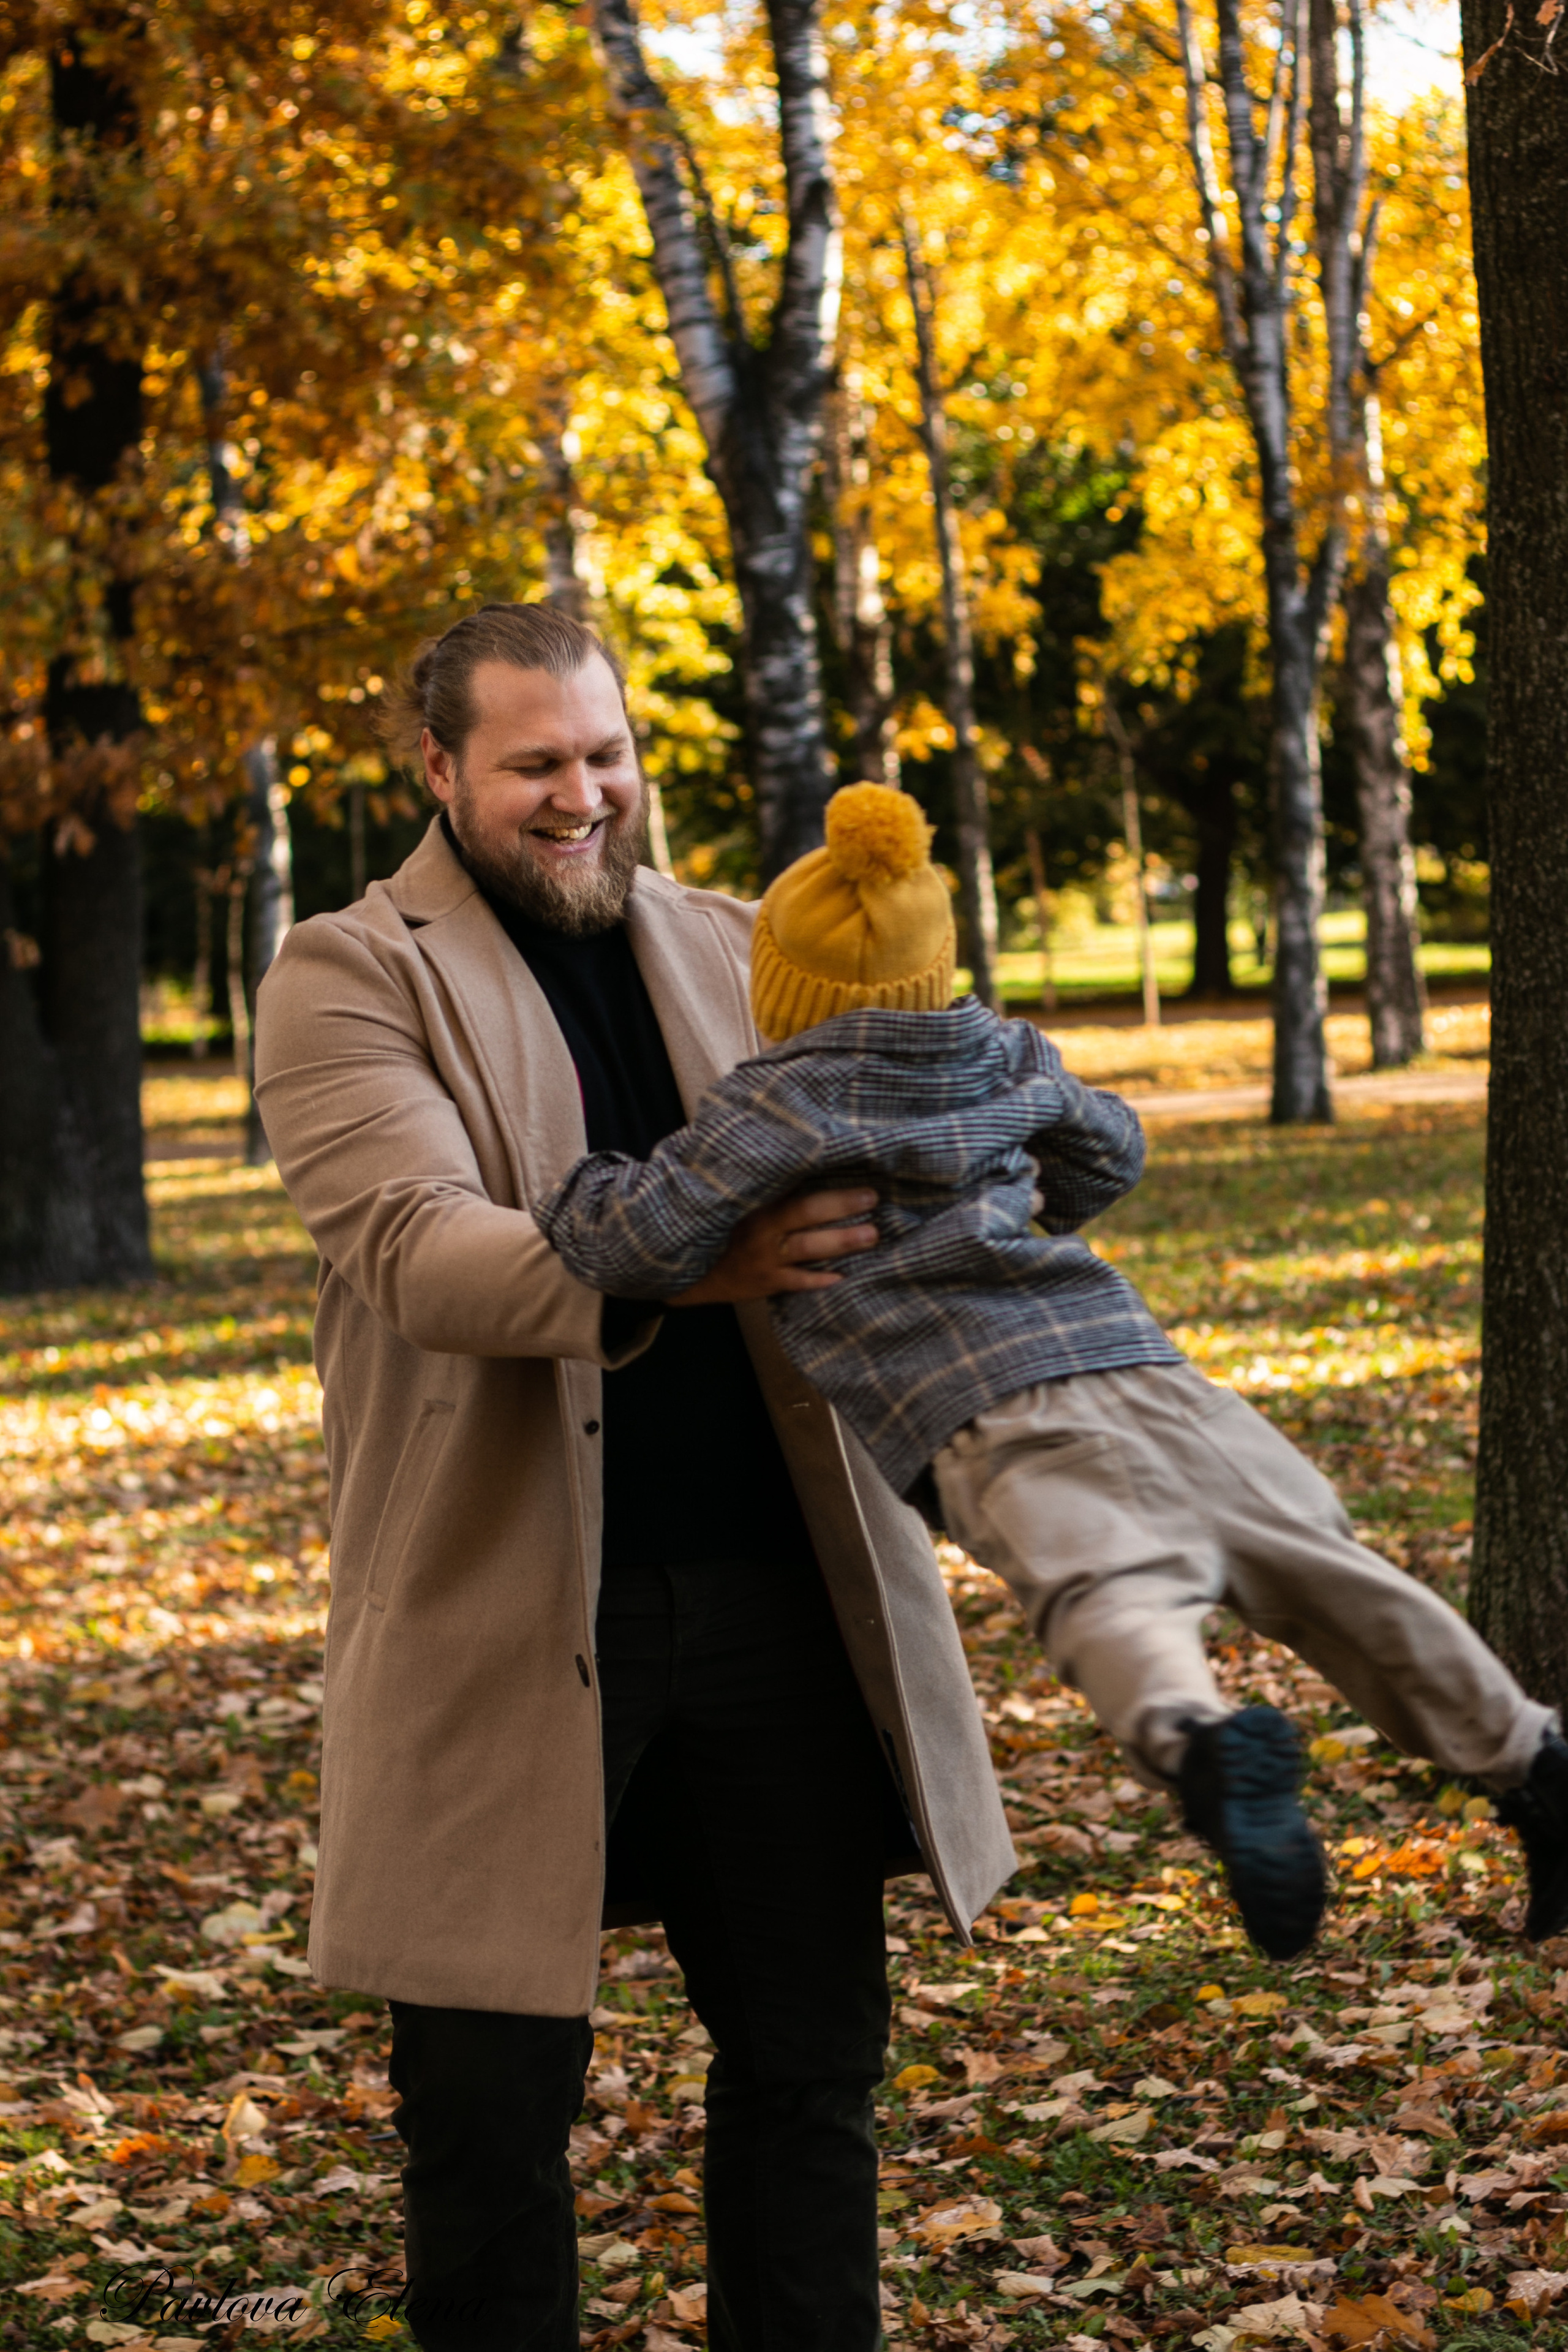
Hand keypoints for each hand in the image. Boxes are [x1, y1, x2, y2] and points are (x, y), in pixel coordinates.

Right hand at [667, 1188, 877, 1305]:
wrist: (683, 1266)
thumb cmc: (713, 1222)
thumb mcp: (727, 1195)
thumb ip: (756, 1178)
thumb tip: (788, 1148)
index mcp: (753, 1202)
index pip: (792, 1187)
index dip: (820, 1179)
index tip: (851, 1170)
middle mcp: (760, 1228)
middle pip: (806, 1214)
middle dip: (841, 1206)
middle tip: (872, 1199)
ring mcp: (764, 1258)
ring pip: (808, 1249)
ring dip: (841, 1242)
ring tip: (871, 1236)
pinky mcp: (765, 1283)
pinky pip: (797, 1283)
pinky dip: (819, 1280)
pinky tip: (843, 1278)